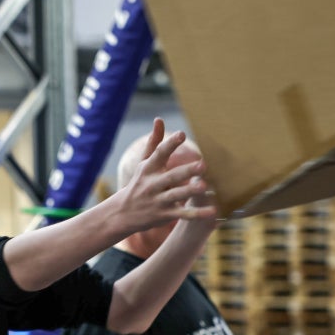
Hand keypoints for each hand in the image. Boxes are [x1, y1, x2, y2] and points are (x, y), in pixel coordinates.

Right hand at [119, 118, 216, 232]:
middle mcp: (152, 184)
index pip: (159, 154)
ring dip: (190, 191)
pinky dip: (197, 214)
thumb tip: (159, 119)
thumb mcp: (144, 163)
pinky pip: (182, 214)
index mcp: (148, 169)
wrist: (122, 214)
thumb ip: (154, 142)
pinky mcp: (164, 215)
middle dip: (186, 171)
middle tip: (202, 165)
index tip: (181, 134)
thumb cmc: (139, 183)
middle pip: (171, 177)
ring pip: (176, 195)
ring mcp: (158, 201)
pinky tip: (212, 211)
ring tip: (204, 187)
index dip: (170, 144)